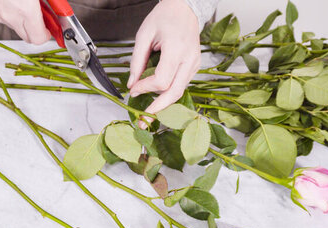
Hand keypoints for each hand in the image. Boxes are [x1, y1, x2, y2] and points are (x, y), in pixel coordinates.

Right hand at [0, 0, 50, 43]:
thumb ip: (48, 3)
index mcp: (26, 10)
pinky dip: (9, 13)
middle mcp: (10, 16)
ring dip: (21, 20)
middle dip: (35, 31)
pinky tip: (11, 0)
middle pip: (26, 37)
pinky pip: (3, 17)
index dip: (46, 36)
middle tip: (41, 18)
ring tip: (24, 4)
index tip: (49, 30)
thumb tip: (57, 10)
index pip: (38, 39)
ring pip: (14, 26)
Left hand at [127, 0, 201, 127]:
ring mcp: (195, 64)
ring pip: (179, 91)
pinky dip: (169, 91)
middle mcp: (189, 59)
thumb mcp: (144, 34)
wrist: (185, 8)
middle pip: (175, 92)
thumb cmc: (165, 17)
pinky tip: (158, 94)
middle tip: (144, 118)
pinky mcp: (195, 66)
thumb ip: (137, 60)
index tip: (133, 90)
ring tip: (149, 108)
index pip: (161, 80)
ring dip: (163, 100)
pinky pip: (182, 84)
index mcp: (176, 49)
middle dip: (159, 107)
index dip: (145, 88)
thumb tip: (132, 83)